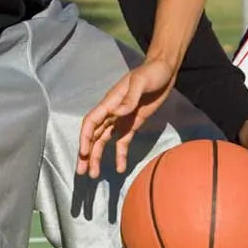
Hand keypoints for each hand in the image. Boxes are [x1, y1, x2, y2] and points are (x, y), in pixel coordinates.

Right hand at [77, 56, 177, 179]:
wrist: (164, 72)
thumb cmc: (151, 72)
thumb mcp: (141, 82)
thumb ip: (130, 98)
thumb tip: (117, 113)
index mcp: (110, 102)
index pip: (91, 122)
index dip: (85, 138)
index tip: (83, 153)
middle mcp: (111, 113)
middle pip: (94, 136)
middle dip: (87, 153)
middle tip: (83, 172)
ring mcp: (120, 120)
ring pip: (103, 142)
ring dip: (97, 157)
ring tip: (95, 175)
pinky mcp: (131, 125)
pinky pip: (122, 143)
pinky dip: (120, 155)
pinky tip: (120, 168)